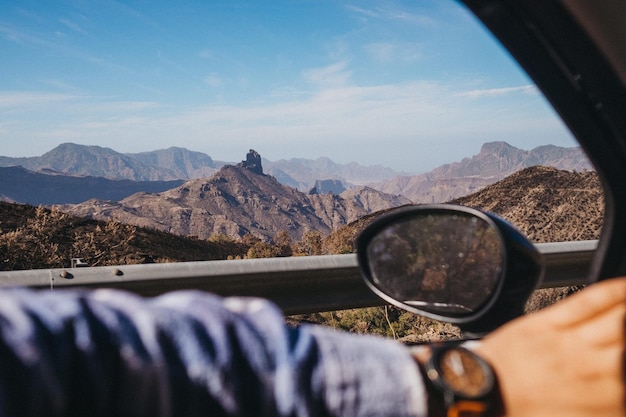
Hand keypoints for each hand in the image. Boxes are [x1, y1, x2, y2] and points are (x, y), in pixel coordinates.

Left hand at [476, 277, 625, 416]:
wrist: (480, 395)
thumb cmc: (523, 414)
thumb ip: (606, 409)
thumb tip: (618, 401)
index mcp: (607, 398)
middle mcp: (597, 367)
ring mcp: (573, 341)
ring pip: (622, 317)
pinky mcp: (550, 321)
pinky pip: (589, 301)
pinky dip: (613, 290)